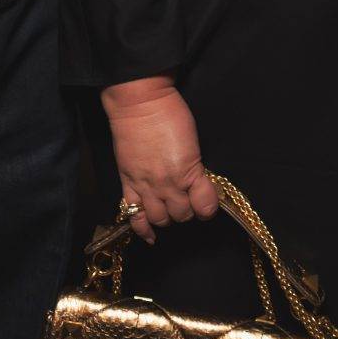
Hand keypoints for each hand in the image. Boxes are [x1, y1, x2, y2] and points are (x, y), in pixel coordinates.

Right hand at [100, 76, 218, 242]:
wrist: (139, 103)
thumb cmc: (170, 113)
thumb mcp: (193, 140)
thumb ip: (195, 167)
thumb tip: (198, 183)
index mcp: (190, 171)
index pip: (205, 206)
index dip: (208, 206)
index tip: (207, 202)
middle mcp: (169, 184)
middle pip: (183, 215)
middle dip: (188, 210)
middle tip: (187, 199)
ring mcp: (147, 186)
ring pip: (161, 219)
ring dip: (168, 218)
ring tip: (169, 208)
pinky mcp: (128, 184)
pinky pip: (134, 216)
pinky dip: (142, 229)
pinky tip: (150, 235)